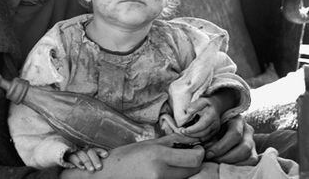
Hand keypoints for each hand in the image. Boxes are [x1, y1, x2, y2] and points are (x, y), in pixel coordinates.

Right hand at [60, 134, 203, 178]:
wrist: (112, 173)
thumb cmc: (128, 155)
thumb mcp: (150, 143)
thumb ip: (172, 141)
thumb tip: (190, 139)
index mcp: (159, 155)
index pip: (193, 159)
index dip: (200, 153)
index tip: (198, 147)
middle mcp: (161, 172)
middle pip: (192, 170)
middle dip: (195, 160)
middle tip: (190, 151)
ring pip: (185, 176)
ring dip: (186, 167)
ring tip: (177, 158)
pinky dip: (177, 174)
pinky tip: (169, 167)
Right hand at [67, 147, 107, 171]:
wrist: (68, 165)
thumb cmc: (84, 164)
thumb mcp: (91, 162)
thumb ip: (97, 162)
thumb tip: (109, 164)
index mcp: (90, 152)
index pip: (96, 150)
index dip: (101, 151)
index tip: (106, 155)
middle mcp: (84, 151)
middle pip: (90, 152)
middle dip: (95, 159)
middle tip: (99, 168)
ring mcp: (76, 153)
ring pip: (82, 154)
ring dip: (87, 162)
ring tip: (91, 170)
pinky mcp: (69, 156)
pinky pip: (72, 157)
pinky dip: (77, 161)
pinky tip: (81, 167)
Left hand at [180, 97, 220, 140]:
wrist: (217, 106)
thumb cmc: (208, 103)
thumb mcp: (202, 99)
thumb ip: (195, 105)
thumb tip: (188, 111)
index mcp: (212, 115)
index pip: (202, 125)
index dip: (193, 129)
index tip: (184, 130)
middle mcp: (215, 124)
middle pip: (203, 133)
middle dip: (191, 134)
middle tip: (181, 131)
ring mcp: (215, 129)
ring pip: (204, 138)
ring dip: (193, 137)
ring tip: (184, 133)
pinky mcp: (214, 133)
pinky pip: (205, 138)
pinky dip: (197, 138)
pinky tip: (190, 134)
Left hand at [203, 115, 257, 164]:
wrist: (222, 127)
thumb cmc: (215, 127)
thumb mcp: (212, 127)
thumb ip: (209, 135)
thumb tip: (202, 148)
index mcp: (238, 120)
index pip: (235, 134)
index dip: (221, 146)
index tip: (209, 154)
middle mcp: (248, 130)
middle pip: (244, 147)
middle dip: (227, 157)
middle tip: (213, 160)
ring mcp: (252, 142)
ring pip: (249, 156)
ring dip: (233, 163)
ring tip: (219, 163)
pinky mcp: (254, 152)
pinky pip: (251, 162)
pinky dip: (239, 166)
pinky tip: (227, 165)